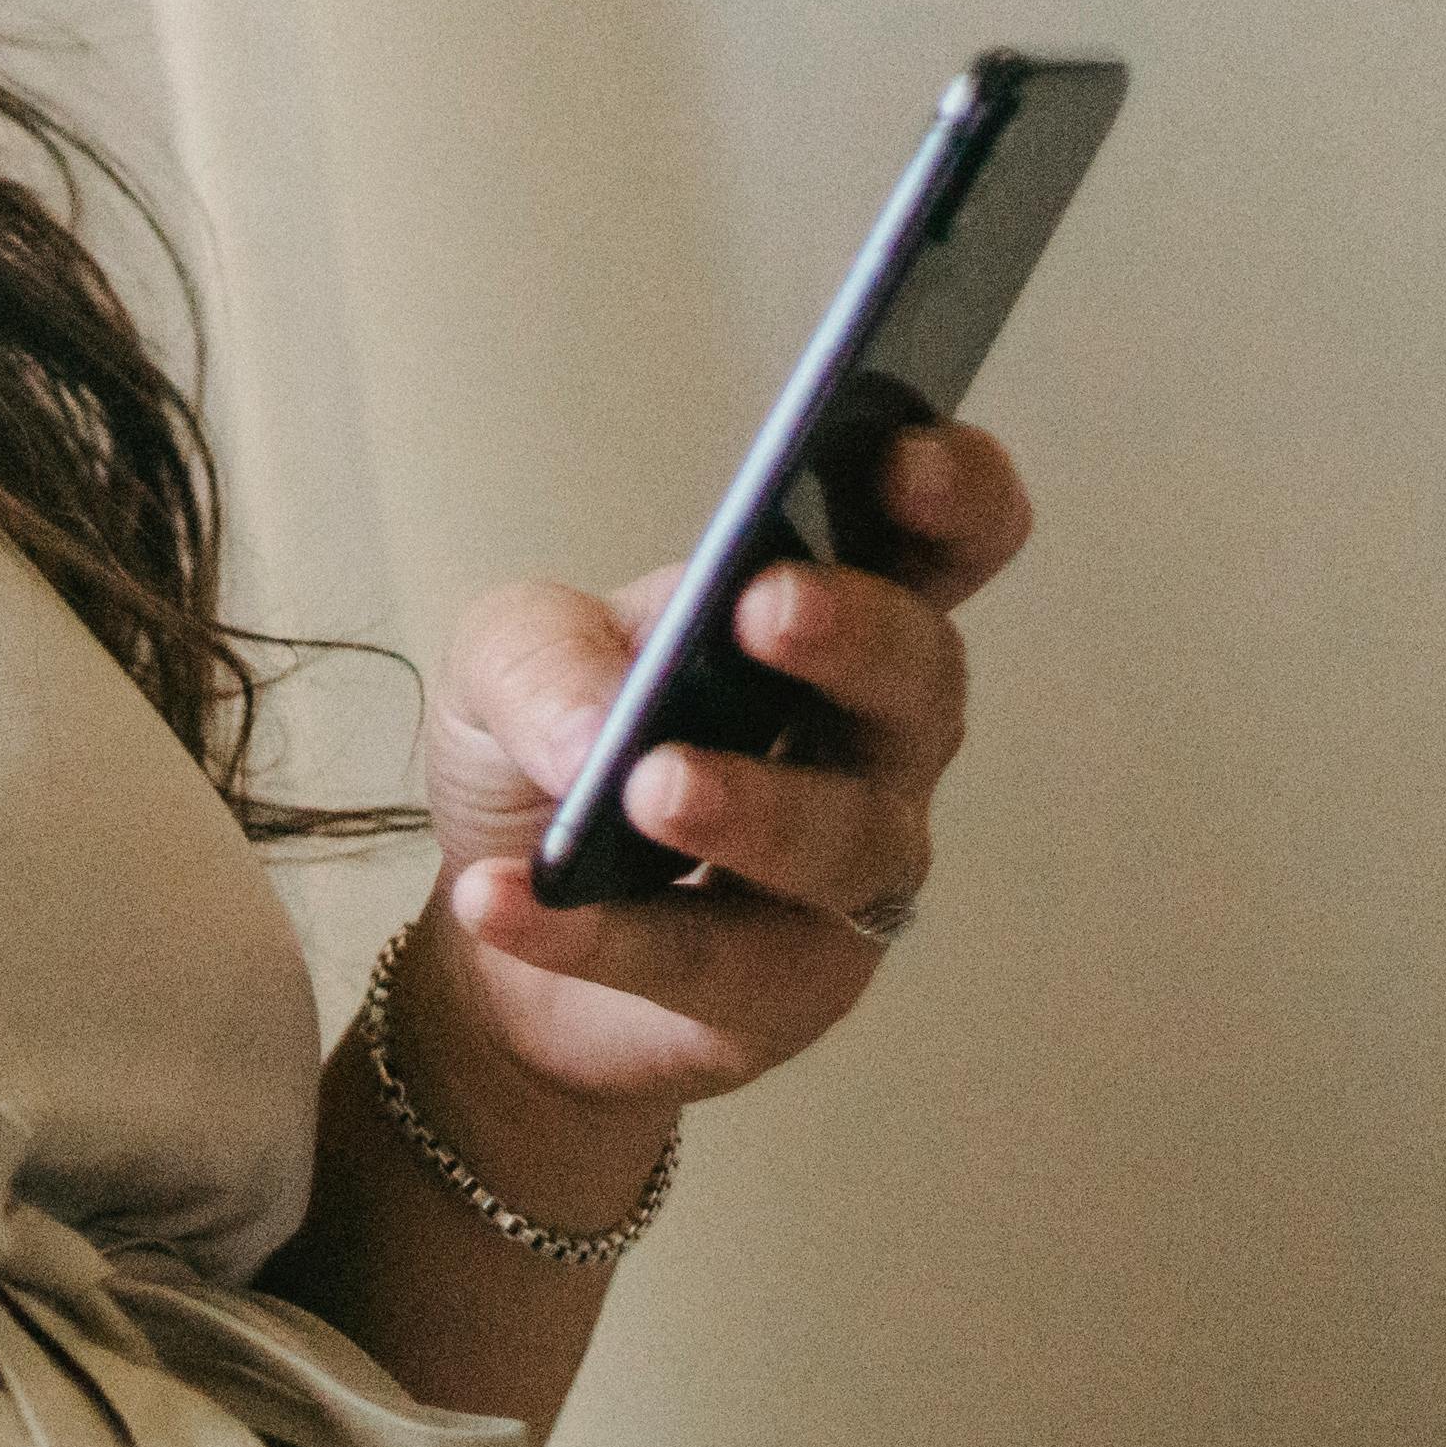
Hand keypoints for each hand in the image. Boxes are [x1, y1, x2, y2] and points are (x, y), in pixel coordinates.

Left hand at [413, 422, 1035, 1117]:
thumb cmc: (552, 754)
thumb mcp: (506, 660)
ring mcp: (846, 869)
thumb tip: (597, 726)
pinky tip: (506, 902)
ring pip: (844, 838)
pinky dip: (598, 933)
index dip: (953, 496)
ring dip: (750, 804)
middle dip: (856, 635)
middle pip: (920, 680)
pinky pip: (711, 961)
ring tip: (646, 785)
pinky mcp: (785, 988)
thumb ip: (544, 655)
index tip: (902, 458)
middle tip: (769, 607)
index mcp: (829, 620)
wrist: (493, 921)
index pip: (942, 543)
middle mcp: (872, 740)